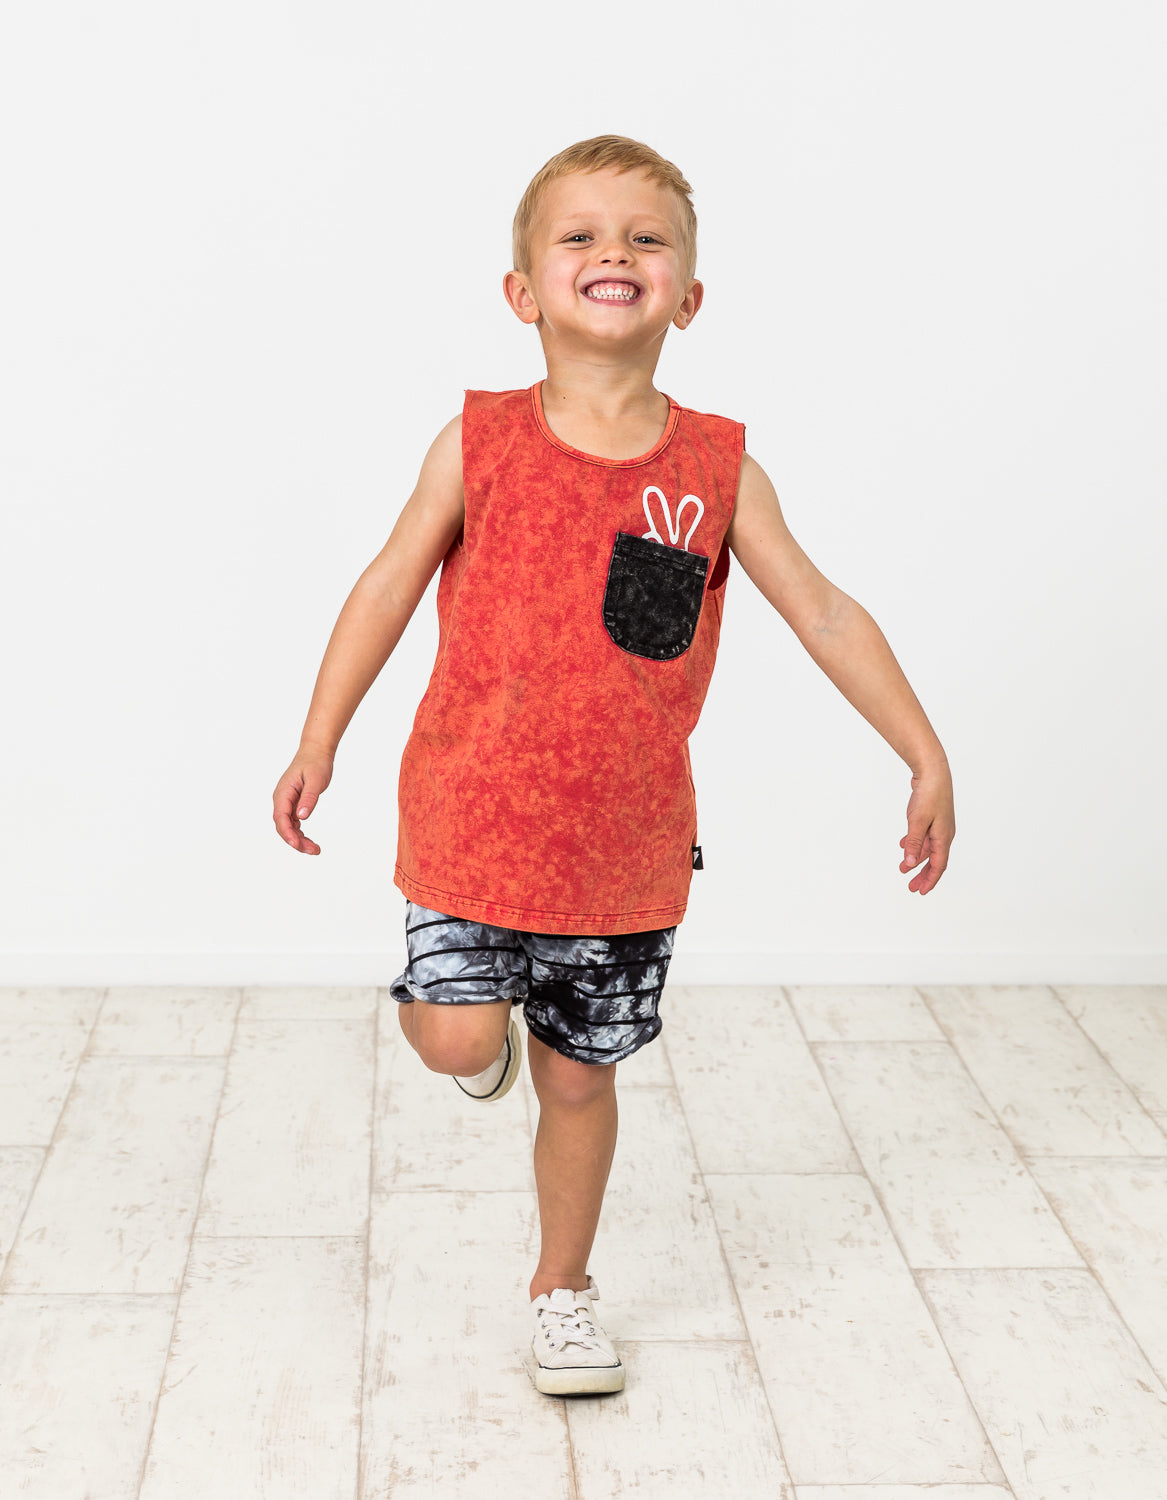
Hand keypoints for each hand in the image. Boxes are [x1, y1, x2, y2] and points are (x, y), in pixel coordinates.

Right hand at [272, 749, 333, 854]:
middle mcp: (282, 799)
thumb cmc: (315, 763)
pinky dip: (300, 834)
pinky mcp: (293, 805)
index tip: (296, 844)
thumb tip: (302, 816)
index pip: (281, 817)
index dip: (287, 833)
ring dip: (299, 840)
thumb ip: (309, 798)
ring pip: (289, 827)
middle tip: (313, 850)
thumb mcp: (315, 780)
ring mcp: (287, 803)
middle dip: (295, 841)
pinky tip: (310, 842)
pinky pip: (294, 823)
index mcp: (283, 792)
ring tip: (315, 850)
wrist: (315, 752)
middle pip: (283, 826)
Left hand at [899, 762, 954, 893]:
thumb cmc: (928, 794)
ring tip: (902, 868)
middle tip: (911, 887)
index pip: (938, 865)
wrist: (933, 771)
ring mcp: (939, 825)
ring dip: (915, 859)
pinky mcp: (932, 817)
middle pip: (934, 860)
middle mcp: (944, 833)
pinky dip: (915, 843)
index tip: (920, 892)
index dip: (930, 880)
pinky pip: (924, 836)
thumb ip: (913, 843)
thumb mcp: (917, 821)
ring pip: (927, 848)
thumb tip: (909, 863)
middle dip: (923, 875)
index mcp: (944, 837)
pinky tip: (903, 845)